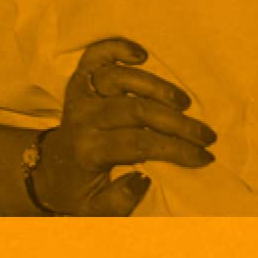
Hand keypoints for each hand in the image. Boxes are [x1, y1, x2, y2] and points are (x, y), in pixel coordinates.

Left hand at [31, 38, 217, 216]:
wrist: (51, 168)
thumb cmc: (80, 189)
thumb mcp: (95, 210)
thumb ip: (119, 201)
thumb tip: (142, 178)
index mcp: (88, 150)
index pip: (139, 144)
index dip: (175, 150)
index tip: (204, 156)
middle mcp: (82, 117)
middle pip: (136, 110)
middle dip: (178, 124)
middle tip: (206, 135)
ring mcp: (80, 94)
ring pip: (119, 78)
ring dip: (156, 87)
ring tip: (184, 103)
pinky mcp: (79, 79)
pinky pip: (94, 55)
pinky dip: (116, 47)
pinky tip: (141, 54)